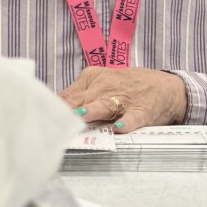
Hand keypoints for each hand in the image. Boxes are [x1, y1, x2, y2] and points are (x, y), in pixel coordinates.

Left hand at [59, 67, 187, 132]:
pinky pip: (133, 117)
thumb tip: (52, 109)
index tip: (40, 118)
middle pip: (83, 99)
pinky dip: (126, 122)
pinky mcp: (141, 111)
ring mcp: (125, 99)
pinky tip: (119, 128)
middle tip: (54, 120)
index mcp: (93, 78)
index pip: (69, 94)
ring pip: (104, 105)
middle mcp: (107, 86)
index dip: (55, 108)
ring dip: (92, 111)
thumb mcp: (101, 83)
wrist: (166, 86)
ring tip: (81, 117)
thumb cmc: (127, 85)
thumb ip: (78, 96)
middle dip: (68, 110)